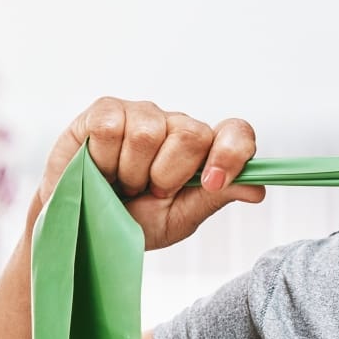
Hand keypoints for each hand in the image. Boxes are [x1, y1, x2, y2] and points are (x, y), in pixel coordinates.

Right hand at [40, 98, 264, 250]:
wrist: (81, 226)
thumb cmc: (132, 221)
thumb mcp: (178, 218)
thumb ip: (215, 198)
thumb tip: (257, 189)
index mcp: (202, 151)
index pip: (235, 132)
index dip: (230, 153)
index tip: (211, 183)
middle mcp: (175, 125)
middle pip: (192, 134)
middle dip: (167, 175)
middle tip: (148, 191)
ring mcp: (139, 114)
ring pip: (147, 134)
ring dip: (130, 172)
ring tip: (119, 183)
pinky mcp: (103, 112)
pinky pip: (111, 127)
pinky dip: (103, 158)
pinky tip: (98, 167)